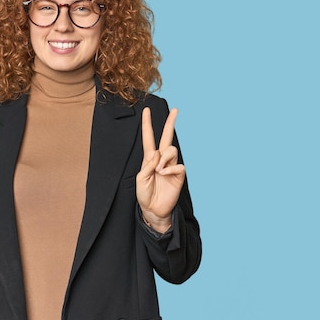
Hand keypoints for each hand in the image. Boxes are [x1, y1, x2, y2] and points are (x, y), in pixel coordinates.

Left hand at [136, 107, 185, 232]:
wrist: (153, 209)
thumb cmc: (144, 194)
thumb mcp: (140, 179)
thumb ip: (147, 165)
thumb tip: (158, 153)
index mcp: (149, 158)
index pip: (149, 137)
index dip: (147, 124)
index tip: (146, 110)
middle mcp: (161, 159)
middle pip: (167, 136)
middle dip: (170, 122)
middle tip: (175, 109)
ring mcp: (171, 166)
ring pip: (172, 150)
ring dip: (164, 158)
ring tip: (159, 169)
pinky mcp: (179, 174)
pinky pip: (178, 165)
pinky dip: (170, 168)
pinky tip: (164, 174)